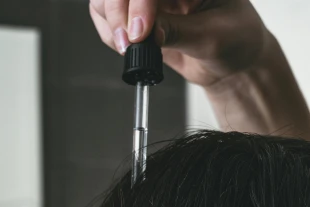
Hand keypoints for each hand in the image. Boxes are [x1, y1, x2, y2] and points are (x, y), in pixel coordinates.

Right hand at [89, 0, 271, 88]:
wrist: (231, 63)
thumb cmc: (235, 41)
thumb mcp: (211, 37)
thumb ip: (178, 31)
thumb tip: (148, 33)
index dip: (140, 1)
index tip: (141, 31)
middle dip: (119, 10)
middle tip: (129, 42)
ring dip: (111, 21)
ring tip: (128, 47)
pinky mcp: (138, 14)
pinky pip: (107, 16)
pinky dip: (110, 33)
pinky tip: (127, 47)